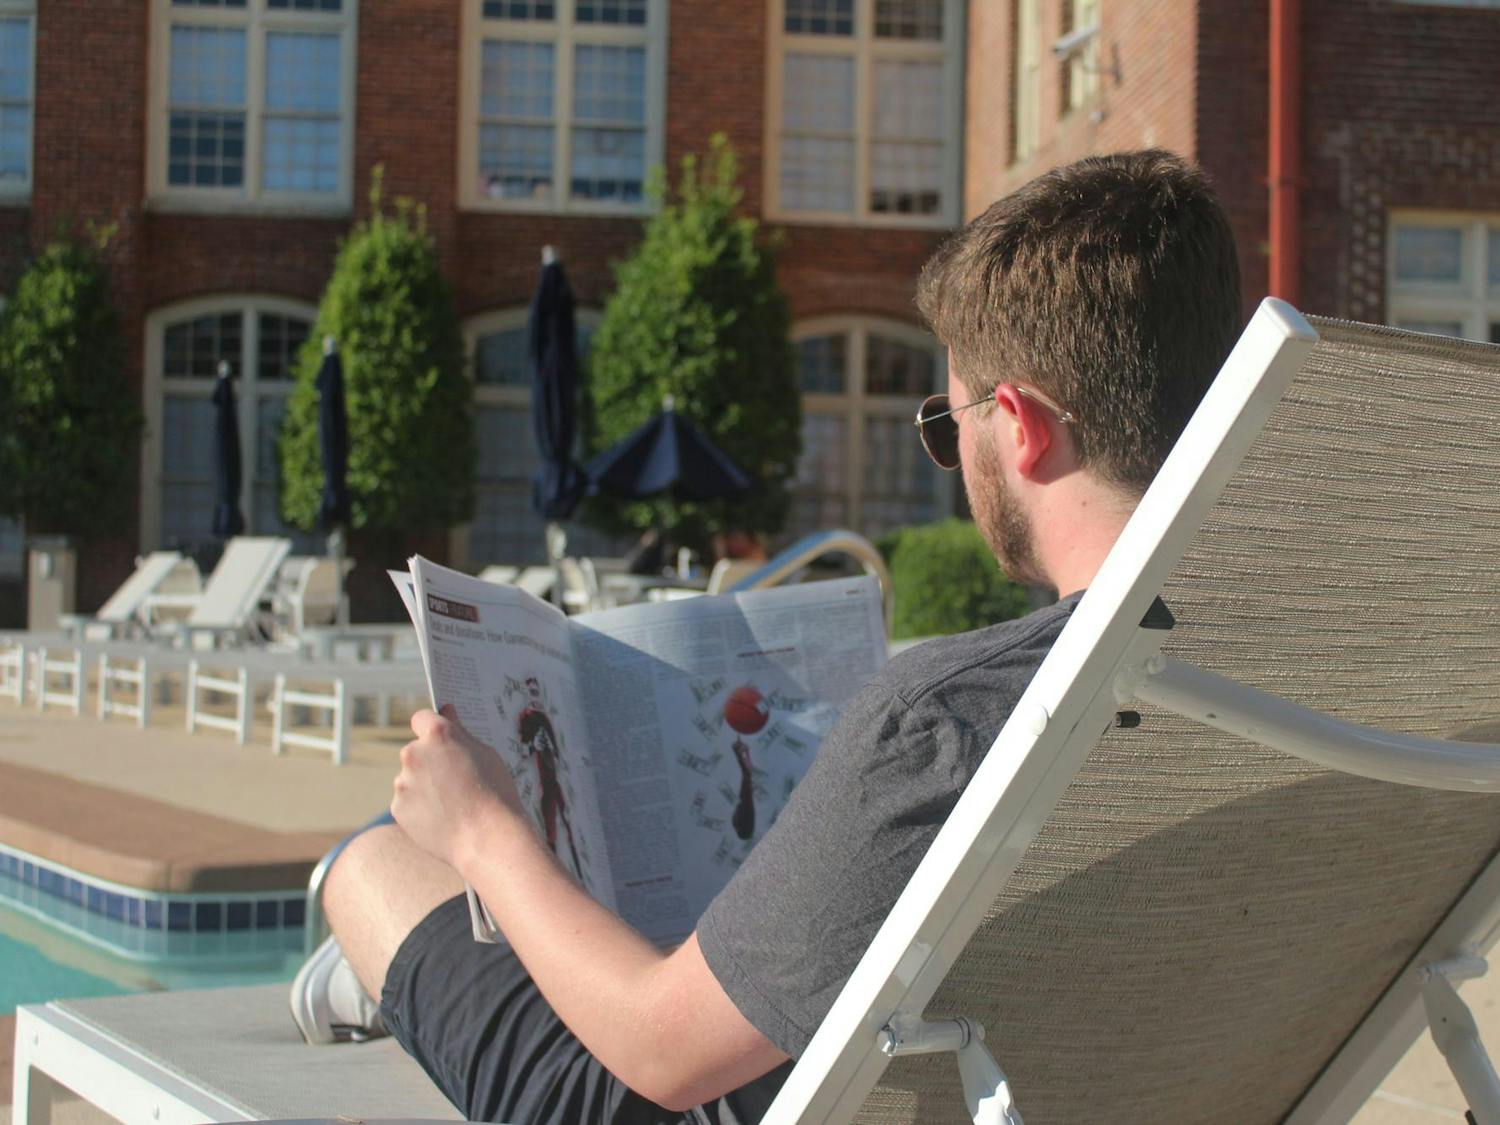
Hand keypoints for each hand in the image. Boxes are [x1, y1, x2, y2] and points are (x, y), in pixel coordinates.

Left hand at [391, 705, 524, 869]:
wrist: (487, 839)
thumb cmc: (495, 793)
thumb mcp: (487, 754)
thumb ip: (461, 733)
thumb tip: (447, 712)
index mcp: (437, 734)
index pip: (422, 718)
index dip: (433, 727)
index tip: (442, 739)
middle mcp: (413, 754)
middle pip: (417, 750)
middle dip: (431, 760)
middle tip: (457, 780)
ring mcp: (402, 783)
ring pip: (411, 778)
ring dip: (425, 785)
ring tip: (453, 804)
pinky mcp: (397, 808)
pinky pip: (407, 801)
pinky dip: (420, 807)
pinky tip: (443, 818)